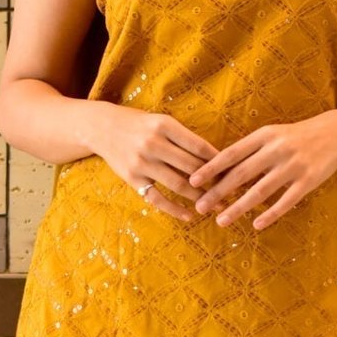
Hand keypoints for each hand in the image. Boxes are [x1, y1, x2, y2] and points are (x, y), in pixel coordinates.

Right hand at [88, 103, 221, 217]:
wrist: (102, 128)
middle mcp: (153, 143)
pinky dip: (175, 209)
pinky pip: (157, 198)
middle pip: (192, 167)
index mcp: (164, 125)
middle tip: (232, 192)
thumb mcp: (161, 121)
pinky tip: (189, 215)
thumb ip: (184, 138)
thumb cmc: (140, 124)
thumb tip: (217, 158)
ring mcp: (142, 163)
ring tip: (216, 206)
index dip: (219, 160)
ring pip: (178, 184)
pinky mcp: (132, 179)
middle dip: (214, 181)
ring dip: (200, 197)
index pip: (199, 146)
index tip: (234, 170)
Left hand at [186, 110, 336, 232]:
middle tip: (200, 207)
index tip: (192, 181)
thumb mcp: (271, 135)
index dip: (210, 168)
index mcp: (264, 136)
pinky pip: (286, 201)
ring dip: (238, 208)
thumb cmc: (295, 136)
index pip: (231, 153)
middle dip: (218, 192)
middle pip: (241, 174)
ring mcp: (293, 166)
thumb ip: (249, 150)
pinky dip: (270, 214)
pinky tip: (255, 225)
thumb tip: (219, 169)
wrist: (335, 133)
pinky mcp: (308, 181)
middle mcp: (276, 150)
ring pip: (260, 191)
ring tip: (221, 221)